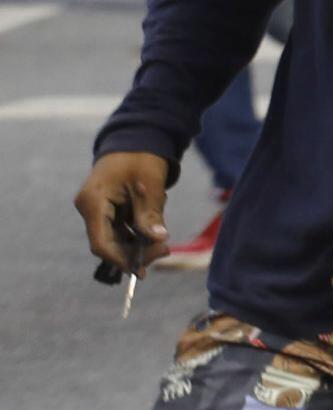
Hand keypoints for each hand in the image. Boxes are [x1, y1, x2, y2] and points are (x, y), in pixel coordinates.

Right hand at [76, 151, 169, 276]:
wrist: (137, 139)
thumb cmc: (142, 157)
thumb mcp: (150, 185)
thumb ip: (150, 213)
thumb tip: (158, 240)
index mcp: (93, 202)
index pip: (100, 242)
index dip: (119, 259)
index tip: (141, 270)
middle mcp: (91, 209)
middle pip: (108, 244)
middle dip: (134, 253)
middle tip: (164, 252)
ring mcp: (98, 211)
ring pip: (116, 240)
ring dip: (138, 246)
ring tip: (164, 247)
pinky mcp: (109, 211)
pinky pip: (121, 231)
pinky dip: (137, 236)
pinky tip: (156, 237)